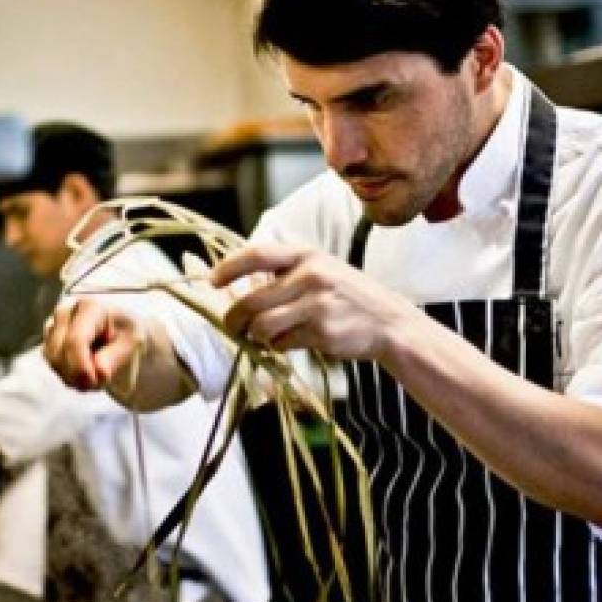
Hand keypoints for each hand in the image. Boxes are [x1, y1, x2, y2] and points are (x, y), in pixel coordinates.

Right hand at [44, 298, 142, 390]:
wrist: (123, 335)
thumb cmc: (129, 334)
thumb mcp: (133, 343)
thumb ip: (115, 357)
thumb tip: (98, 371)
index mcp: (90, 308)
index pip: (75, 340)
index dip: (81, 366)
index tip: (95, 382)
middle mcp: (66, 313)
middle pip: (59, 352)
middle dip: (79, 374)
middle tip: (101, 381)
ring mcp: (54, 327)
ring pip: (54, 361)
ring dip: (75, 377)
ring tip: (97, 375)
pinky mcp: (50, 342)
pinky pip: (53, 366)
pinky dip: (70, 376)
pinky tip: (87, 372)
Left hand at [211, 245, 413, 360]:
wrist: (389, 322)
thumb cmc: (347, 297)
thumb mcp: (321, 270)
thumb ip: (285, 273)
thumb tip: (237, 286)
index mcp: (307, 255)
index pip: (256, 254)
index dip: (229, 268)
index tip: (213, 281)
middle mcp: (310, 276)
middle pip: (251, 300)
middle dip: (234, 319)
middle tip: (232, 327)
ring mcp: (316, 305)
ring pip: (262, 326)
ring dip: (257, 337)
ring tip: (266, 337)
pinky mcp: (321, 332)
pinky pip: (282, 343)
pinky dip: (279, 347)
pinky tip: (292, 342)